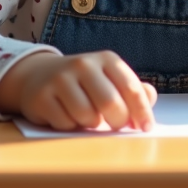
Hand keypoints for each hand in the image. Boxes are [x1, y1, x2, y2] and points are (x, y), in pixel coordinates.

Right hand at [0, 51, 157, 130]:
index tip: (146, 128)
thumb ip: (133, 90)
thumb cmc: (84, 83)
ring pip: (87, 117)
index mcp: (106, 59)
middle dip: (117, 122)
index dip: (142, 112)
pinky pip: (65, 123)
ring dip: (91, 125)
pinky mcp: (41, 96)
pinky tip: (66, 115)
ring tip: (86, 116)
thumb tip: (149, 99)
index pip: (131, 88)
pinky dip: (70, 126)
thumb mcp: (110, 79)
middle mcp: (83, 64)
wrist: (38, 75)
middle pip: (111, 103)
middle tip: (115, 126)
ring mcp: (60, 79)